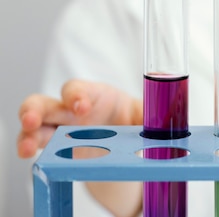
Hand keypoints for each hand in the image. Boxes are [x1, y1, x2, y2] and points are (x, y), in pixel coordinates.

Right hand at [17, 79, 141, 157]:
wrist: (126, 140)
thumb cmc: (133, 118)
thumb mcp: (145, 115)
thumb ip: (153, 115)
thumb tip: (166, 119)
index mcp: (95, 96)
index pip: (79, 89)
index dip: (76, 95)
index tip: (81, 108)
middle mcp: (72, 109)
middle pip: (47, 102)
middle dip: (36, 109)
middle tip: (33, 119)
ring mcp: (61, 127)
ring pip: (35, 123)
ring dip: (27, 132)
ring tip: (26, 146)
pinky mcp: (56, 145)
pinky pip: (37, 143)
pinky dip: (28, 146)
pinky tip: (27, 154)